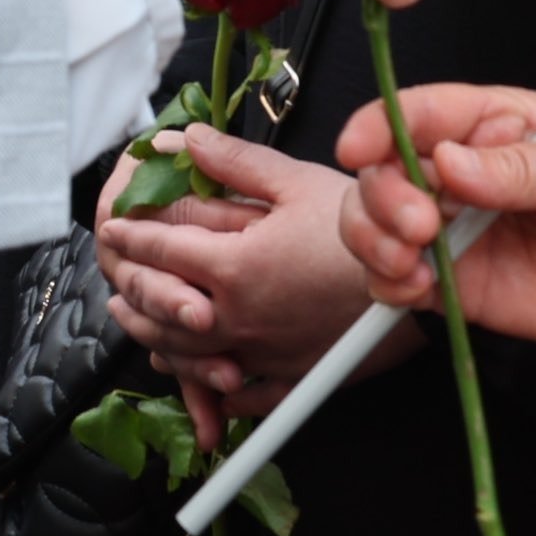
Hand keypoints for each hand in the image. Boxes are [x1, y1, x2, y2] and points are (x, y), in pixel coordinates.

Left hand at [100, 129, 385, 409]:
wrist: (423, 281)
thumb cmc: (361, 228)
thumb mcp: (295, 181)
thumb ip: (232, 162)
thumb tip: (180, 140)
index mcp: (233, 267)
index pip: (162, 250)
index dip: (131, 235)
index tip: (112, 226)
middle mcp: (238, 318)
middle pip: (162, 310)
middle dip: (131, 290)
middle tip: (115, 277)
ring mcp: (261, 355)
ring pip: (188, 357)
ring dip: (155, 338)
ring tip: (139, 325)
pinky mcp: (290, 379)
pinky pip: (239, 395)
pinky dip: (212, 387)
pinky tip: (203, 377)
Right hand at [335, 85, 535, 350]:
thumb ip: (519, 167)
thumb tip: (450, 162)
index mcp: (492, 125)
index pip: (417, 113)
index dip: (378, 125)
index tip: (360, 147)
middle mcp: (462, 174)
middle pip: (383, 171)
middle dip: (382, 195)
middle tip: (421, 224)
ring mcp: (457, 229)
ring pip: (377, 224)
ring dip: (374, 240)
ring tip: (411, 262)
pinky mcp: (460, 284)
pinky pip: (398, 282)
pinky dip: (387, 285)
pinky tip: (415, 287)